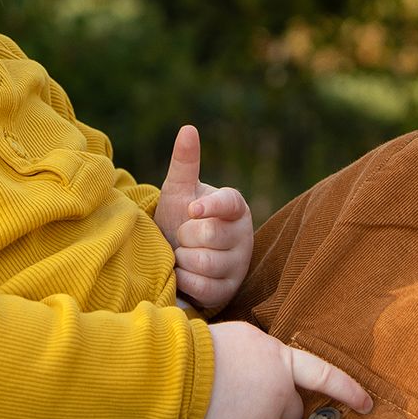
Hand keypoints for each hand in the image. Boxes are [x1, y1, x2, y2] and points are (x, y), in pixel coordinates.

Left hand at [153, 125, 253, 313]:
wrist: (175, 258)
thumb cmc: (180, 220)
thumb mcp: (179, 192)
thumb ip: (184, 163)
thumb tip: (188, 128)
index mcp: (234, 206)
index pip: (230, 203)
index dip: (210, 206)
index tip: (191, 209)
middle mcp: (243, 234)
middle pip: (208, 234)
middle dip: (184, 235)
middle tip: (183, 236)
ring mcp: (238, 264)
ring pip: (204, 262)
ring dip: (182, 258)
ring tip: (182, 254)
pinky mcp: (229, 290)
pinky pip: (203, 286)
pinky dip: (185, 280)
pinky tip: (184, 274)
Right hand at [191, 321, 372, 418]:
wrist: (176, 372)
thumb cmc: (207, 348)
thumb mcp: (246, 337)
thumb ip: (268, 355)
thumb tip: (271, 369)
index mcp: (281, 362)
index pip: (324, 376)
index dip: (347, 390)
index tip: (367, 405)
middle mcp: (279, 394)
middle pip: (292, 413)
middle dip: (277, 411)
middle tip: (248, 398)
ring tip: (224, 405)